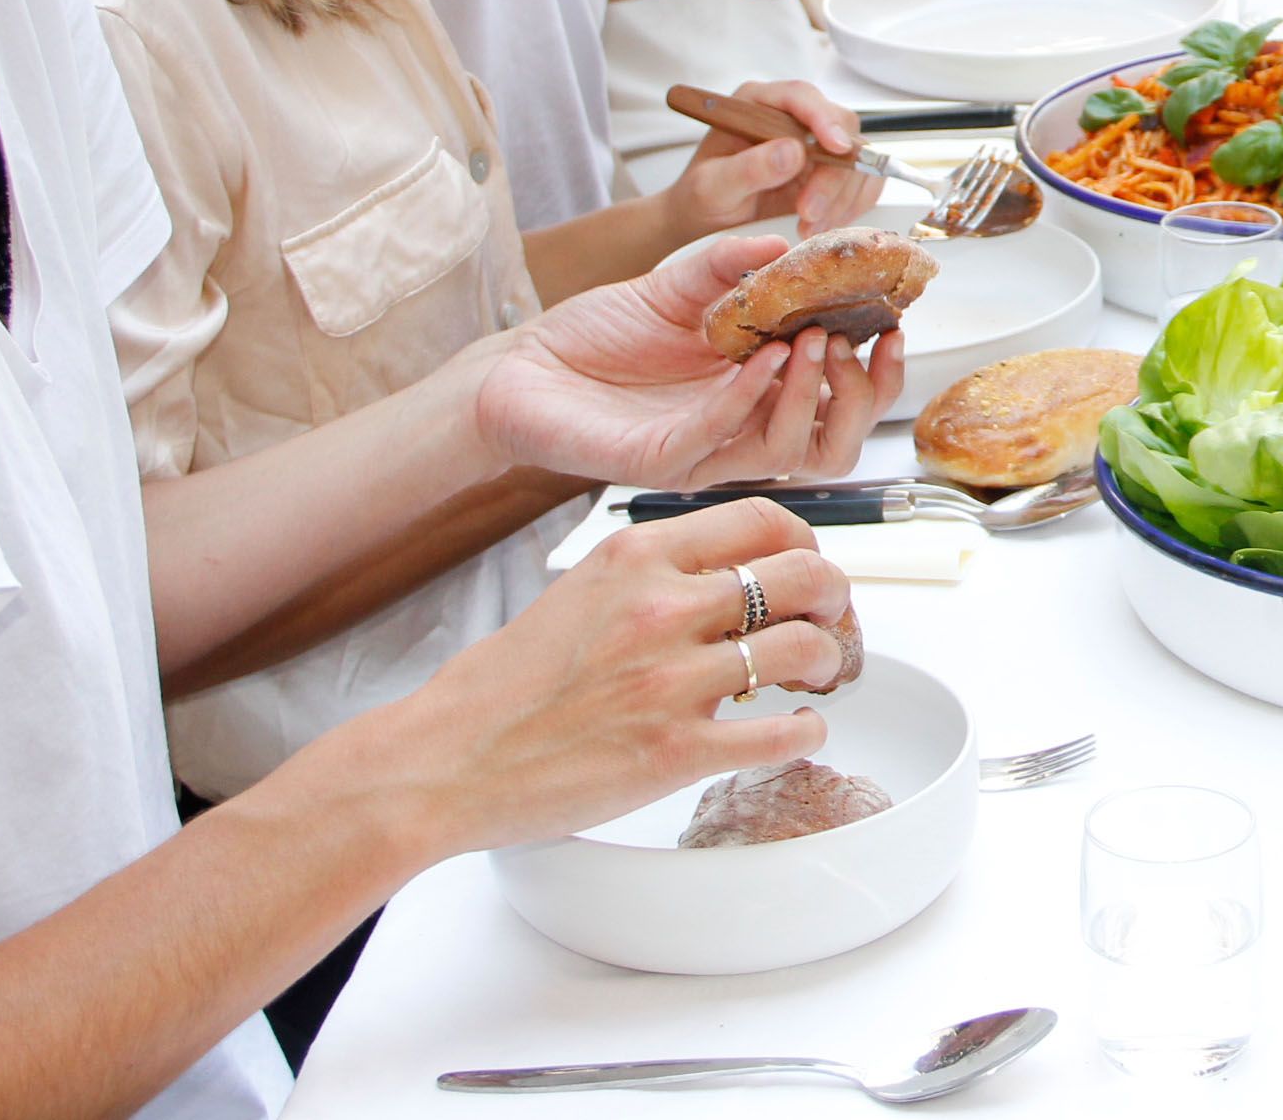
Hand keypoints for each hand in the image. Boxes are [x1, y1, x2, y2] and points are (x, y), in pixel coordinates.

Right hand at [295, 499, 853, 854]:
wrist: (443, 761)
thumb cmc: (502, 688)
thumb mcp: (579, 593)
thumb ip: (652, 578)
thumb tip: (723, 579)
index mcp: (635, 556)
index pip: (766, 521)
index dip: (808, 547)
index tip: (809, 571)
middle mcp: (662, 607)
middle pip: (808, 576)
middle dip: (839, 600)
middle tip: (834, 625)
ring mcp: (673, 680)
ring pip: (808, 649)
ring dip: (828, 666)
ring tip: (815, 681)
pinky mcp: (677, 751)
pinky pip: (783, 734)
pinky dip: (806, 732)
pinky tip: (794, 731)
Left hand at [474, 234, 907, 487]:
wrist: (518, 368)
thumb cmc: (593, 340)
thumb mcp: (673, 285)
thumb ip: (727, 267)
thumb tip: (785, 243)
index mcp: (757, 394)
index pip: (842, 401)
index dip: (878, 372)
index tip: (895, 323)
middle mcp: (741, 430)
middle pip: (837, 442)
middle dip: (863, 395)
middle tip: (859, 341)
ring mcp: (707, 451)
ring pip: (791, 449)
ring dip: (812, 395)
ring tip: (813, 341)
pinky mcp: (663, 460)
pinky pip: (722, 437)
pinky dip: (750, 397)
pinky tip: (763, 357)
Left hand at [663, 80, 881, 240]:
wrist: (706, 220)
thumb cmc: (701, 197)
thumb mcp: (712, 187)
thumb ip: (748, 168)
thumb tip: (792, 152)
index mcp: (757, 105)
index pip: (801, 97)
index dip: (823, 119)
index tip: (835, 148)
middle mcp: (791, 117)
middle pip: (840, 128)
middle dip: (833, 175)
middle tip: (809, 213)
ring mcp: (815, 143)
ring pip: (858, 157)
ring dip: (843, 197)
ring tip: (810, 227)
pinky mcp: (829, 169)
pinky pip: (862, 180)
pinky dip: (852, 206)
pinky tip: (824, 223)